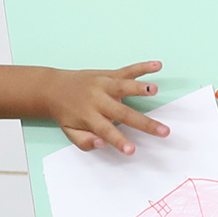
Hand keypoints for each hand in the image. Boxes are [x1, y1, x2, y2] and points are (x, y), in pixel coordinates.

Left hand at [44, 60, 163, 152]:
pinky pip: (128, 70)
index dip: (119, 141)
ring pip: (124, 86)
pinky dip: (143, 67)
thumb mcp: (69, 132)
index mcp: (89, 116)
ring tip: (154, 89)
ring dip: (140, 87)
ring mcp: (104, 85)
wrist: (53, 88)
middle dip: (145, 123)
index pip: (107, 131)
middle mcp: (98, 99)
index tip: (132, 151)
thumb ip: (85, 141)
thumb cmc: (66, 113)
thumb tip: (103, 143)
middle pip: (124, 113)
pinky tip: (158, 65)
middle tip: (164, 131)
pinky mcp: (109, 74)